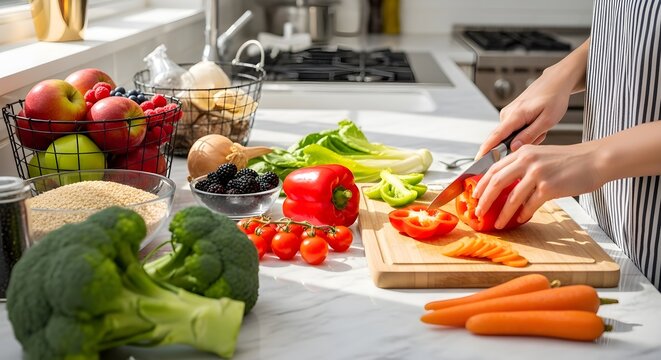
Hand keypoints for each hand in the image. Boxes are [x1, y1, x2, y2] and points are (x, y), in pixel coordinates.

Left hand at [472, 143, 603, 228]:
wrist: (594, 160)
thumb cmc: (568, 161)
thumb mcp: (540, 156)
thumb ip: (522, 166)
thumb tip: (504, 186)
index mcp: (522, 152)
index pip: (493, 168)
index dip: (481, 184)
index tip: (474, 196)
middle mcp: (527, 160)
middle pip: (496, 182)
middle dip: (484, 200)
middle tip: (478, 212)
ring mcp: (538, 173)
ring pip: (512, 197)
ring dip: (502, 213)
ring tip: (498, 223)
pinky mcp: (549, 187)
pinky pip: (530, 205)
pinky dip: (523, 214)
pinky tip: (520, 219)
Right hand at [476, 67, 574, 158]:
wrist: (555, 82)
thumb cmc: (553, 98)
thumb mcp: (547, 120)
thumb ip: (529, 135)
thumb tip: (513, 147)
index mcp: (516, 115)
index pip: (496, 135)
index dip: (486, 149)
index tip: (478, 159)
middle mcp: (507, 113)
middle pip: (504, 139)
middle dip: (520, 143)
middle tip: (541, 134)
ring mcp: (508, 113)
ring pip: (512, 136)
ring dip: (526, 136)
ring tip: (541, 127)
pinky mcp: (511, 114)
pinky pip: (514, 130)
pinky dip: (526, 131)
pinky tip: (536, 124)